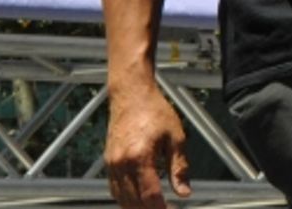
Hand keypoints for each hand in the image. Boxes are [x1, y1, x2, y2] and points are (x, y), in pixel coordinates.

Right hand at [105, 86, 190, 208]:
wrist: (131, 94)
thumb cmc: (155, 111)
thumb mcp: (176, 137)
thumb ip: (179, 167)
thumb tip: (184, 192)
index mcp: (140, 157)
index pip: (150, 195)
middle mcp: (122, 164)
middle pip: (134, 202)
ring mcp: (112, 164)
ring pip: (121, 199)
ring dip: (136, 208)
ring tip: (153, 208)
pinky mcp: (108, 162)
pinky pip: (114, 189)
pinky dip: (125, 199)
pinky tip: (137, 201)